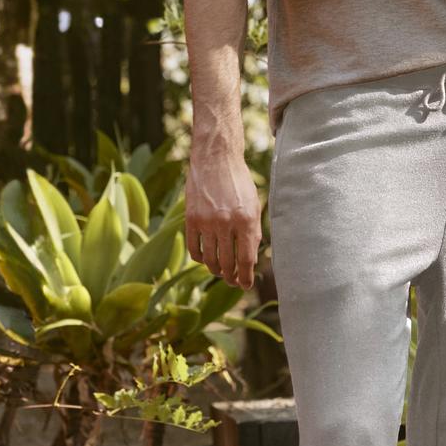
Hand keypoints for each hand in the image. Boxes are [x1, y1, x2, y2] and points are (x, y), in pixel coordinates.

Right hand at [185, 146, 261, 288]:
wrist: (216, 160)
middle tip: (233, 282)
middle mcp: (226, 223)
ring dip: (216, 271)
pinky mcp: (191, 219)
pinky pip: (195, 249)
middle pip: (228, 263)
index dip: (246, 277)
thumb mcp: (254, 205)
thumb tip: (250, 260)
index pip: (246, 260)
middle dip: (231, 277)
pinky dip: (201, 259)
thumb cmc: (239, 182)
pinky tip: (206, 259)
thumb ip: (253, 232)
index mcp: (246, 220)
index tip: (246, 285)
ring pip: (210, 260)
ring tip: (221, 272)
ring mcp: (206, 222)